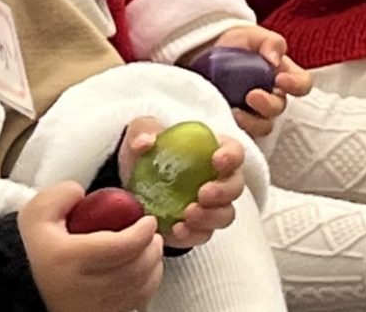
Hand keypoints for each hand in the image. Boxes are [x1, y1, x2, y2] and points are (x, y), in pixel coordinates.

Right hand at [18, 182, 161, 311]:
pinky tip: (144, 271)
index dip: (143, 232)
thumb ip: (60, 195)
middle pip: (136, 268)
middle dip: (152, 248)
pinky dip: (146, 286)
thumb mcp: (37, 215)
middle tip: (153, 233)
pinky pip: (135, 303)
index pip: (122, 246)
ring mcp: (93, 307)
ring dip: (153, 265)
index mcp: (70, 258)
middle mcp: (84, 287)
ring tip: (151, 249)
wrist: (21, 288)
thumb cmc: (35, 250)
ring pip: (140, 288)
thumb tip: (81, 193)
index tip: (148, 221)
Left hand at [119, 117, 245, 249]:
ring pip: (225, 215)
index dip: (232, 157)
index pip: (235, 152)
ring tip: (188, 215)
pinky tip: (176, 230)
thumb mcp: (141, 131)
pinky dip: (192, 235)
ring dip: (211, 217)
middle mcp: (218, 180)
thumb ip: (142, 131)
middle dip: (224, 192)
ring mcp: (208, 207)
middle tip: (203, 194)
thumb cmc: (146, 151)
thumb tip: (145, 142)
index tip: (216, 161)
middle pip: (236, 187)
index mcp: (213, 151)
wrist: (130, 182)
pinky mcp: (194, 228)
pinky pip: (202, 235)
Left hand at [187, 25, 312, 138]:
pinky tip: (223, 121)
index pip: (302, 84)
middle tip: (251, 95)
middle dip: (268, 104)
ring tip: (233, 111)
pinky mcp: (235, 125)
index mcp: (284, 75)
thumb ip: (270, 42)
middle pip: (279, 108)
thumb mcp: (253, 36)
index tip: (280, 79)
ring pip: (262, 126)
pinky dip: (234, 131)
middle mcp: (272, 98)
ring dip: (250, 122)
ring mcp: (254, 114)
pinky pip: (240, 136)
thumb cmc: (237, 44)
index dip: (296, 85)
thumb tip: (275, 60)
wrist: (205, 55)